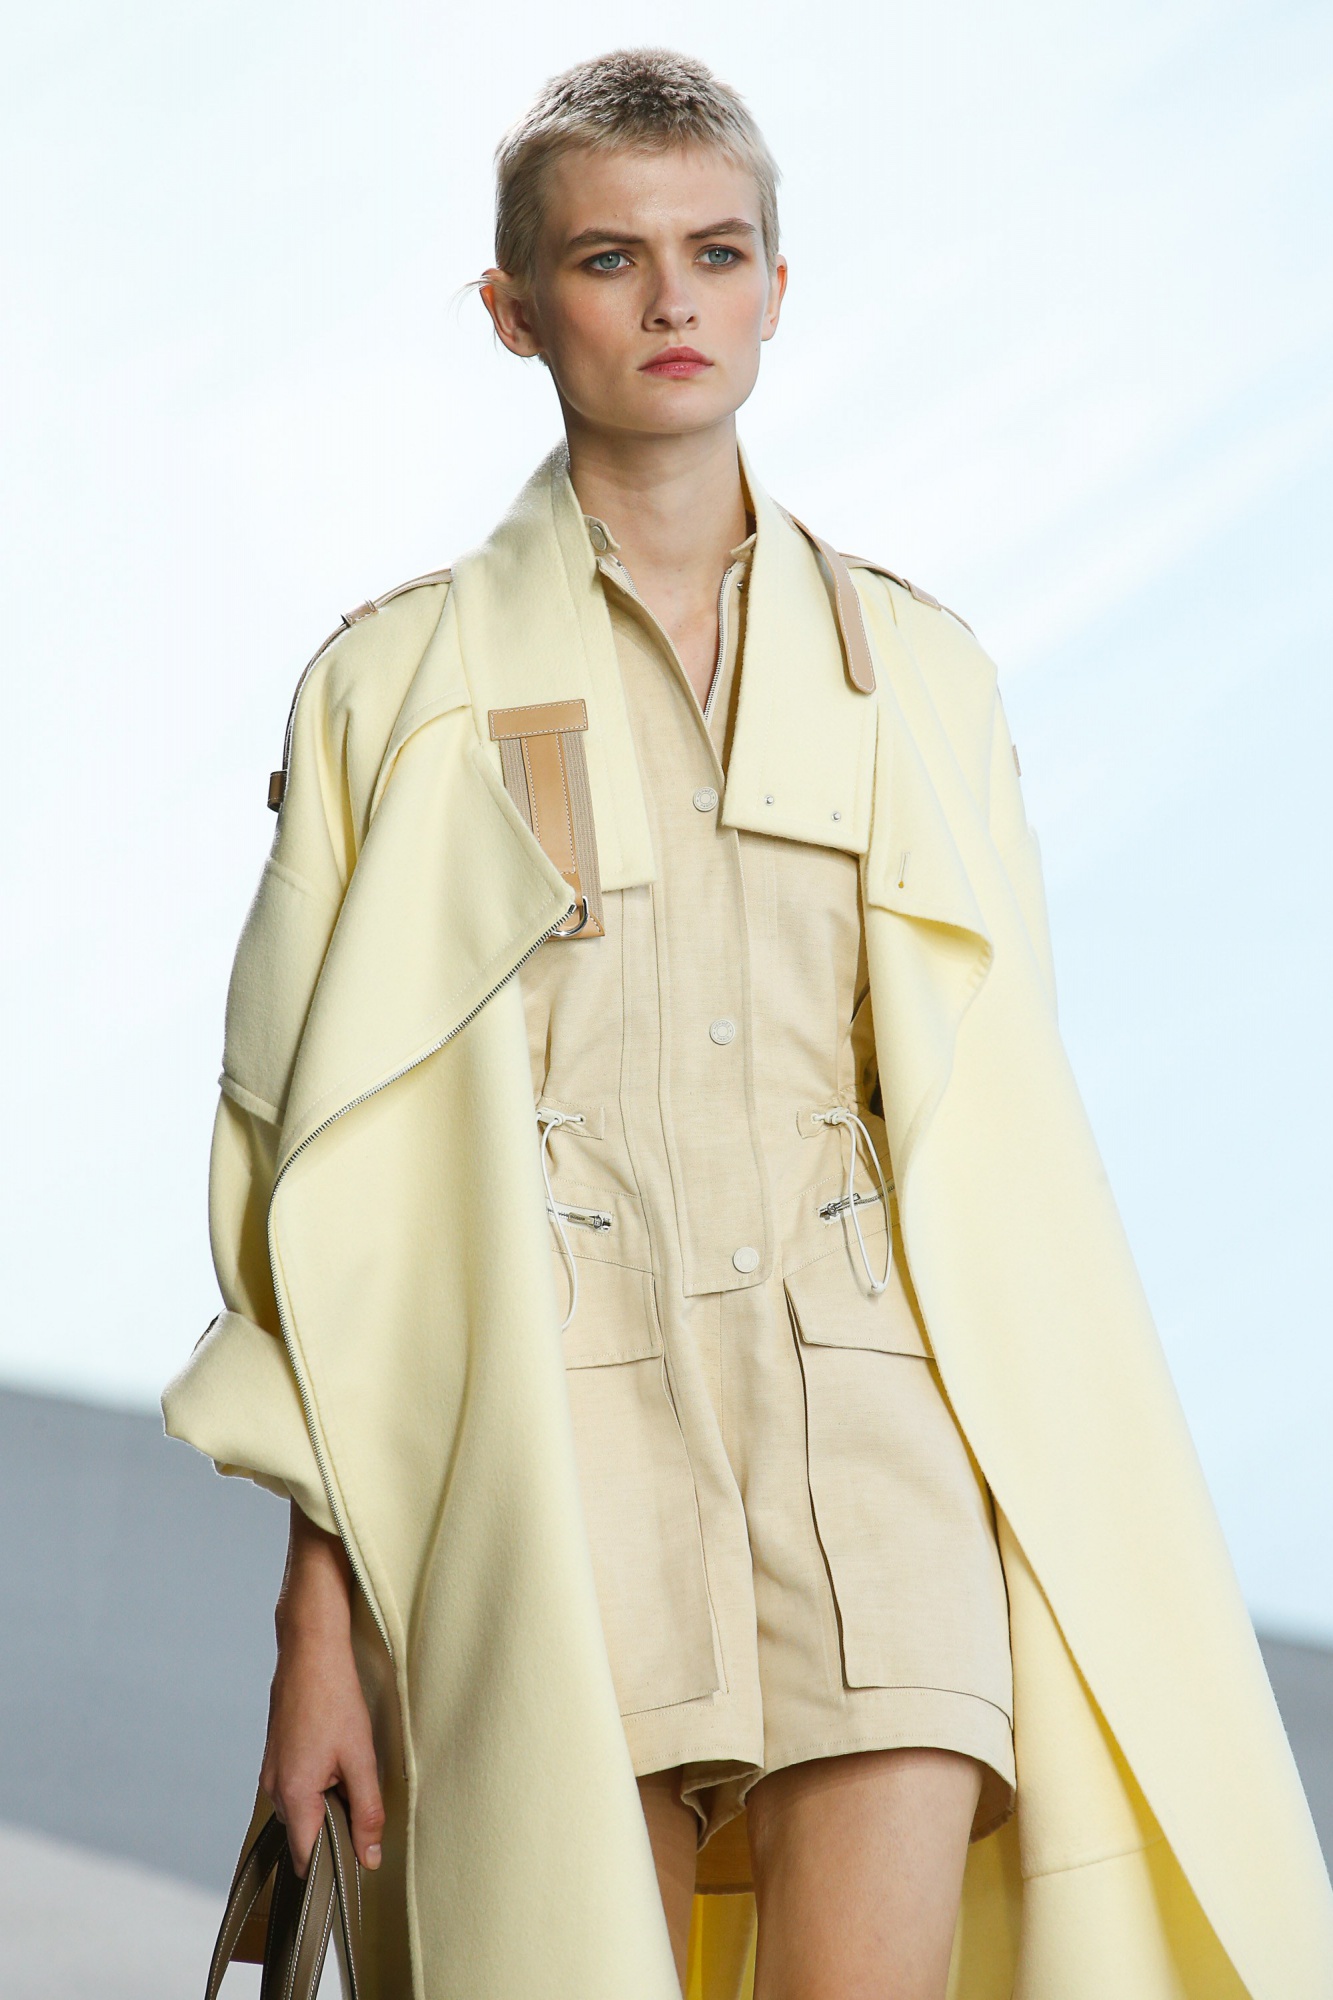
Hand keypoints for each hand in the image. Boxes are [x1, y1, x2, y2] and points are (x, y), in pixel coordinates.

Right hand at [260, 1501, 385, 1876]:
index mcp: (293, 1796)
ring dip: (327, 1809)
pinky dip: (317, 1789)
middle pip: (304, 1836)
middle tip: (365, 1825)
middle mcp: (274, 1790)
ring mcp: (271, 1773)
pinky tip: (338, 1766)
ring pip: (301, 1812)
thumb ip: (366, 1812)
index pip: (307, 1859)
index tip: (355, 1875)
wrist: (309, 1649)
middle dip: (333, 1837)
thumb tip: (368, 1859)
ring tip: (354, 1785)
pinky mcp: (276, 1757)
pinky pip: (296, 1790)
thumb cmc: (334, 1699)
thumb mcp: (361, 1758)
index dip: (332, 1872)